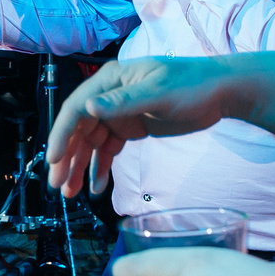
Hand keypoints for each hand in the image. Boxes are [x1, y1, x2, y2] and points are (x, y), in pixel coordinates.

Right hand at [47, 55, 251, 197]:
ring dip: (79, 167)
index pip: (76, 108)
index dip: (62, 134)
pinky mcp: (130, 128)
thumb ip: (122, 102)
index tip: (54, 160)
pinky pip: (108, 150)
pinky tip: (95, 188)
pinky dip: (100, 168)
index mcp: (110, 81)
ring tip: (70, 193)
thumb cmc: (191, 85)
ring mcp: (118, 113)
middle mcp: (108, 96)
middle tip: (58, 185)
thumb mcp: (157, 93)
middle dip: (67, 158)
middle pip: (79, 129)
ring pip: (90, 143)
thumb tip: (88, 107)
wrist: (220, 92)